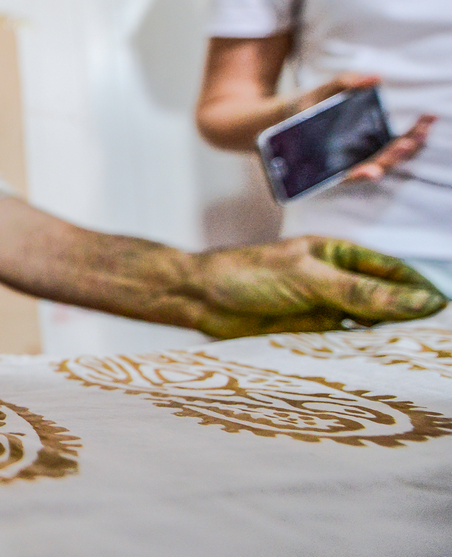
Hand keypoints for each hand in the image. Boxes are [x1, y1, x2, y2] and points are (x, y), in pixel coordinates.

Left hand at [186, 237, 445, 338]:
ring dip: (387, 343)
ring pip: (368, 328)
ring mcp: (325, 310)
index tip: (444, 317)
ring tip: (414, 364)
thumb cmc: (248, 274)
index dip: (421, 294)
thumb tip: (420, 301)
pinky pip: (344, 348)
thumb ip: (360, 292)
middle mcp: (337, 282)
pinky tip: (378, 372)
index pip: (395, 275)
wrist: (200, 298)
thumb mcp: (308, 279)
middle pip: (386, 303)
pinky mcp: (310, 336)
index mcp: (340, 255)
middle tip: (434, 349)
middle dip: (409, 322)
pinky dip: (360, 358)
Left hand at [284, 73, 433, 182]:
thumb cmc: (305, 105)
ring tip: (393, 157)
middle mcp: (360, 152)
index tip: (428, 119)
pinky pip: (345, 177)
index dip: (416, 130)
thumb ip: (347, 83)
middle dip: (403, 149)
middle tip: (411, 141)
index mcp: (367, 135)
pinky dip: (357, 175)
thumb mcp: (325, 90)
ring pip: (372, 169)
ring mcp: (344, 163)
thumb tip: (375, 78)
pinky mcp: (326, 172)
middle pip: (390, 155)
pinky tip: (366, 171)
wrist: (269, 121)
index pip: (399, 136)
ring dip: (384, 165)